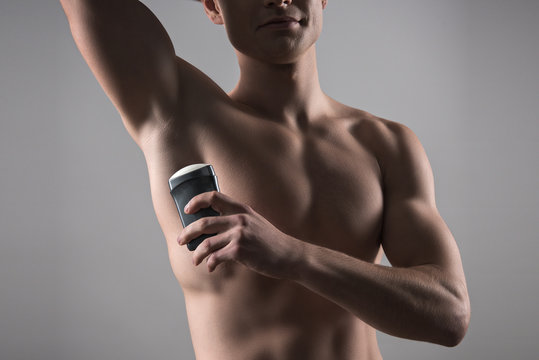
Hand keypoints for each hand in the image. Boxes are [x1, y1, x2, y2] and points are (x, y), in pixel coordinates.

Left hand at [177, 191, 304, 278]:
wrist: (289, 255)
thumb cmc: (271, 241)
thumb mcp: (255, 222)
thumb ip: (237, 220)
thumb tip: (214, 227)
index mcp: (241, 209)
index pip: (213, 196)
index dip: (196, 201)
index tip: (187, 209)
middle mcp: (239, 219)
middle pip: (204, 222)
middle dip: (188, 232)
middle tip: (180, 240)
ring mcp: (240, 234)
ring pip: (207, 243)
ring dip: (196, 253)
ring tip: (195, 260)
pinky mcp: (240, 250)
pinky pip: (216, 257)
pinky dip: (210, 264)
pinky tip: (210, 267)